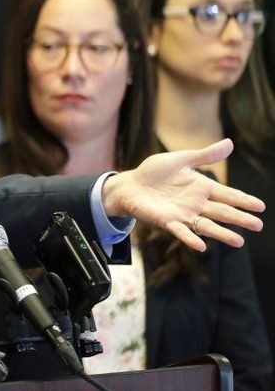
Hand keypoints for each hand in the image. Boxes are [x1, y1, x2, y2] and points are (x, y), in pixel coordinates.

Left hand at [103, 139, 264, 250]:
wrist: (130, 185)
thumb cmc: (154, 172)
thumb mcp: (180, 159)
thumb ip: (204, 155)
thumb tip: (230, 143)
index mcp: (202, 187)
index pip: (227, 195)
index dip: (243, 200)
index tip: (261, 206)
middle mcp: (196, 203)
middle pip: (222, 212)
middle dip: (240, 218)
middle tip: (258, 225)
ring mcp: (183, 214)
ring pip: (207, 226)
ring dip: (222, 234)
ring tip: (239, 242)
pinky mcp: (167, 221)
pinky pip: (181, 232)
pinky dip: (190, 239)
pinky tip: (200, 246)